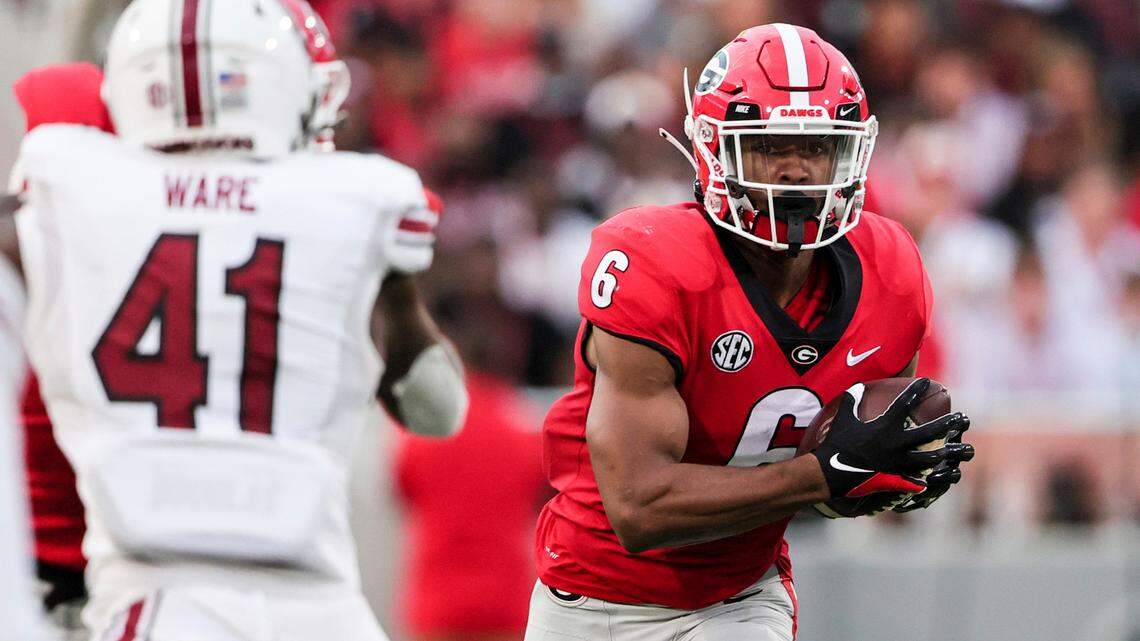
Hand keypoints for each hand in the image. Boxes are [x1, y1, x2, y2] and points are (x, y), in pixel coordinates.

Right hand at [810, 378, 970, 498]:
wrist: (832, 473)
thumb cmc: (837, 443)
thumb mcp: (843, 418)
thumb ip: (852, 401)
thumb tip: (858, 386)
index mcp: (884, 426)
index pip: (905, 403)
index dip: (917, 390)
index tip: (928, 381)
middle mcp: (896, 443)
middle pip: (929, 432)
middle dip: (948, 424)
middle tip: (963, 418)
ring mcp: (898, 463)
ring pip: (931, 457)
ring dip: (949, 452)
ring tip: (962, 448)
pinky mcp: (897, 478)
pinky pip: (922, 478)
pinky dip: (937, 477)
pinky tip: (948, 474)